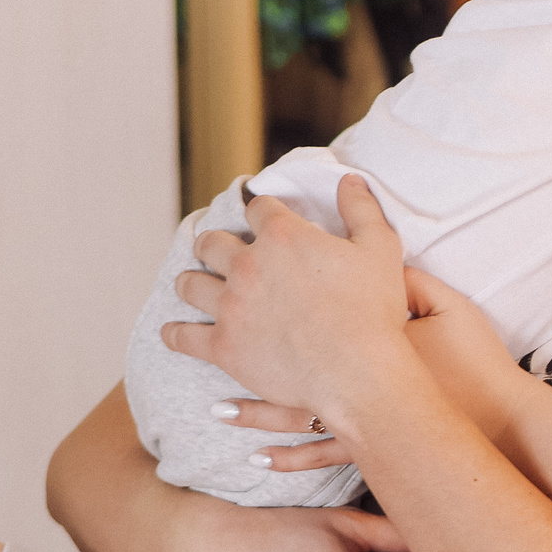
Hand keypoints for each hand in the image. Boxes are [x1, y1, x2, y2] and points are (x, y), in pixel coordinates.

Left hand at [165, 175, 413, 437]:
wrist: (357, 373)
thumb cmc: (373, 312)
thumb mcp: (380, 250)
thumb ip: (362, 209)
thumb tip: (350, 178)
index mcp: (283, 236)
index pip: (259, 208)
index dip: (260, 209)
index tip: (259, 213)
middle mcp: (248, 265)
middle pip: (213, 242)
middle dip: (214, 242)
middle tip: (214, 248)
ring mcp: (230, 306)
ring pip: (191, 284)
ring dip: (190, 281)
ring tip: (191, 284)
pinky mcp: (223, 346)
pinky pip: (184, 337)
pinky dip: (175, 333)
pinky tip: (171, 332)